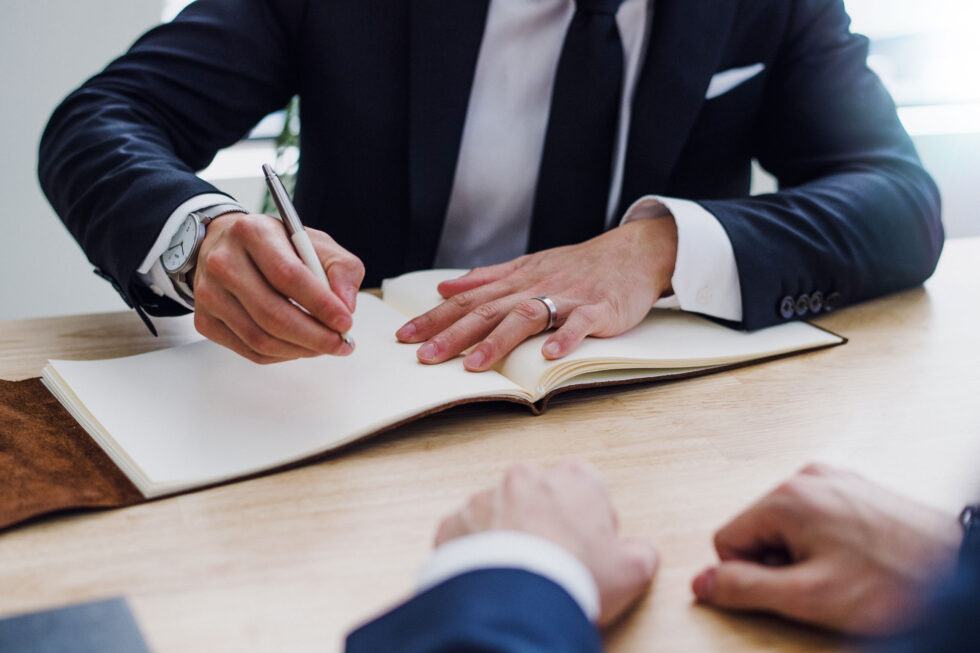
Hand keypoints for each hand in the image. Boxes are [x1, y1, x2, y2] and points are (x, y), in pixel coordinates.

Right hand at [192, 213, 364, 363]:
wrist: (226, 246)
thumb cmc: (275, 245)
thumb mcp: (314, 242)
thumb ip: (341, 268)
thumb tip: (346, 306)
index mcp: (252, 232)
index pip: (288, 276)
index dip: (321, 305)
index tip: (346, 323)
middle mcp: (223, 262)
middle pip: (273, 314)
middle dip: (315, 336)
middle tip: (341, 343)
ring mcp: (209, 293)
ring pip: (261, 338)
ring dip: (301, 349)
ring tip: (325, 345)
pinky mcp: (206, 320)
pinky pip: (250, 350)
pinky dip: (282, 354)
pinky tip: (299, 345)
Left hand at [396, 217, 677, 371]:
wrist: (631, 252)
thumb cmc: (578, 265)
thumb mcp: (528, 265)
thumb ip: (486, 278)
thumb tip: (445, 288)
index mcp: (516, 280)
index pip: (468, 300)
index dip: (435, 318)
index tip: (405, 337)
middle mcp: (535, 287)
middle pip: (488, 310)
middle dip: (453, 334)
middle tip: (424, 357)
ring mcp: (567, 298)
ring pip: (526, 316)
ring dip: (498, 341)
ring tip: (474, 365)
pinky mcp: (599, 309)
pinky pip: (581, 323)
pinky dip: (566, 337)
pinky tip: (550, 354)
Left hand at [435, 460, 658, 625]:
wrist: (518, 600)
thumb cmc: (575, 577)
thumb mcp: (632, 570)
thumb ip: (641, 552)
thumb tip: (639, 552)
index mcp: (576, 478)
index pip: (587, 491)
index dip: (590, 524)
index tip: (588, 550)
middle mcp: (527, 477)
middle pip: (540, 499)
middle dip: (544, 524)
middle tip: (553, 563)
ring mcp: (486, 497)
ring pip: (499, 515)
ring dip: (507, 537)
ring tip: (518, 576)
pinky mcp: (454, 522)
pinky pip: (466, 536)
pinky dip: (473, 554)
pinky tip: (489, 579)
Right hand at [692, 463, 962, 634]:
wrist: (959, 572)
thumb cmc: (896, 581)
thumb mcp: (808, 597)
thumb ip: (745, 588)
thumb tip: (703, 583)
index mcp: (787, 496)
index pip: (726, 538)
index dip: (750, 574)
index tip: (787, 586)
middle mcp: (808, 477)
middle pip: (757, 528)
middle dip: (779, 562)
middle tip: (820, 582)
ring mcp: (834, 479)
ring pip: (787, 524)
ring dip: (804, 553)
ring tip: (844, 572)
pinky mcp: (857, 488)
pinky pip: (816, 517)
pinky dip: (827, 542)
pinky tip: (857, 560)